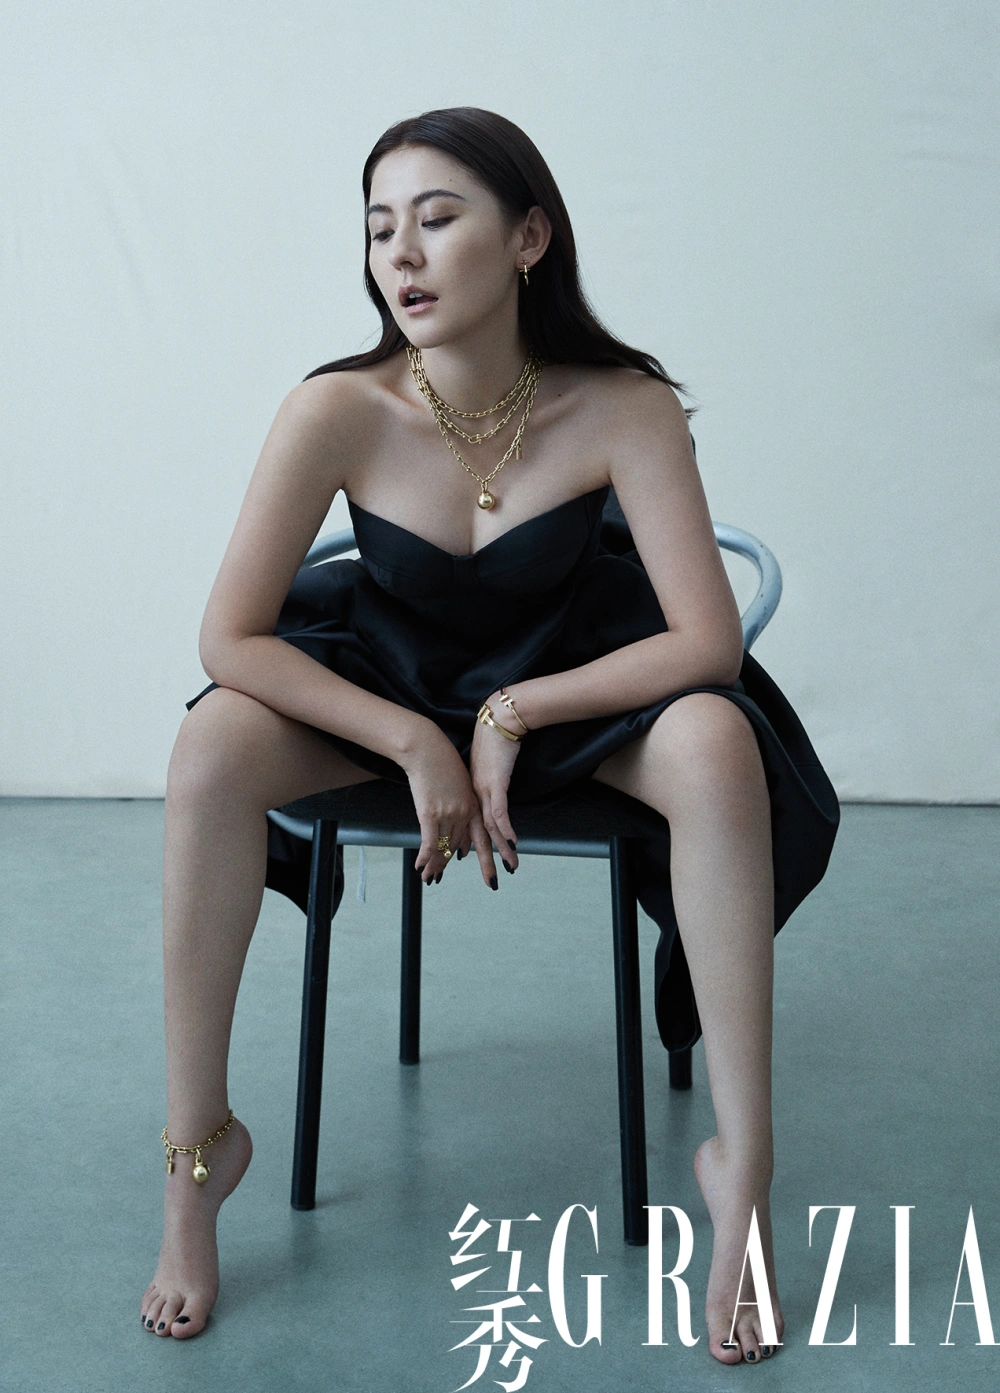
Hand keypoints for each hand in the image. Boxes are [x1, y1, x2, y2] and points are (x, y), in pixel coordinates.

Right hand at [401, 727, 500, 887]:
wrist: (426, 748)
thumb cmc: (440, 760)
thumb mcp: (458, 781)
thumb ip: (460, 801)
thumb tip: (455, 814)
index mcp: (473, 804)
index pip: (476, 836)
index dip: (474, 853)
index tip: (470, 865)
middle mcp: (464, 812)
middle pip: (457, 846)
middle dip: (447, 864)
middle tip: (438, 878)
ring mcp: (448, 813)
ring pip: (443, 847)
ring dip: (434, 865)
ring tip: (428, 877)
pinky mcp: (431, 813)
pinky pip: (429, 842)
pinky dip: (425, 857)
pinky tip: (420, 867)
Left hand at [469, 693, 522, 878]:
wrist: (496, 720)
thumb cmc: (493, 740)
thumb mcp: (487, 767)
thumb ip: (488, 782)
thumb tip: (492, 789)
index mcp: (471, 793)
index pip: (469, 826)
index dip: (469, 845)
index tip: (467, 861)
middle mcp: (475, 796)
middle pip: (478, 835)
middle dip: (484, 861)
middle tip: (490, 882)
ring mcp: (484, 791)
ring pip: (490, 828)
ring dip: (501, 850)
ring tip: (511, 868)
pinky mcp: (495, 783)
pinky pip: (500, 811)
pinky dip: (506, 828)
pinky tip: (513, 842)